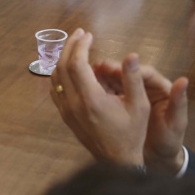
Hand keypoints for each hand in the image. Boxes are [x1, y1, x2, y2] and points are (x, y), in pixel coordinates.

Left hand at [49, 29, 149, 165]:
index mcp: (91, 100)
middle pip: (62, 67)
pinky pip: (56, 89)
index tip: (88, 34)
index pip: (77, 64)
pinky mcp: (66, 116)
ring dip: (63, 58)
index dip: (80, 45)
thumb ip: (133, 78)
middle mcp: (74, 104)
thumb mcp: (139, 106)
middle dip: (70, 46)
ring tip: (75, 45)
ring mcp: (67, 111)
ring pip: (55, 78)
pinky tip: (70, 66)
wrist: (117, 162)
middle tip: (80, 33)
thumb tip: (131, 55)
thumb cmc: (131, 134)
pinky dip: (60, 73)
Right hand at [92, 58, 189, 171]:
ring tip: (91, 74)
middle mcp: (147, 89)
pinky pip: (111, 93)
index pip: (147, 74)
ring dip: (106, 77)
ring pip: (119, 81)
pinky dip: (102, 89)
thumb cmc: (169, 142)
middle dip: (115, 69)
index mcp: (162, 90)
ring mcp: (133, 96)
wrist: (157, 160)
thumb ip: (179, 103)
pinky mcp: (123, 104)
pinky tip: (89, 87)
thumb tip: (184, 80)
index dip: (132, 69)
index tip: (117, 68)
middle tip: (99, 67)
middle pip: (130, 73)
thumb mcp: (176, 124)